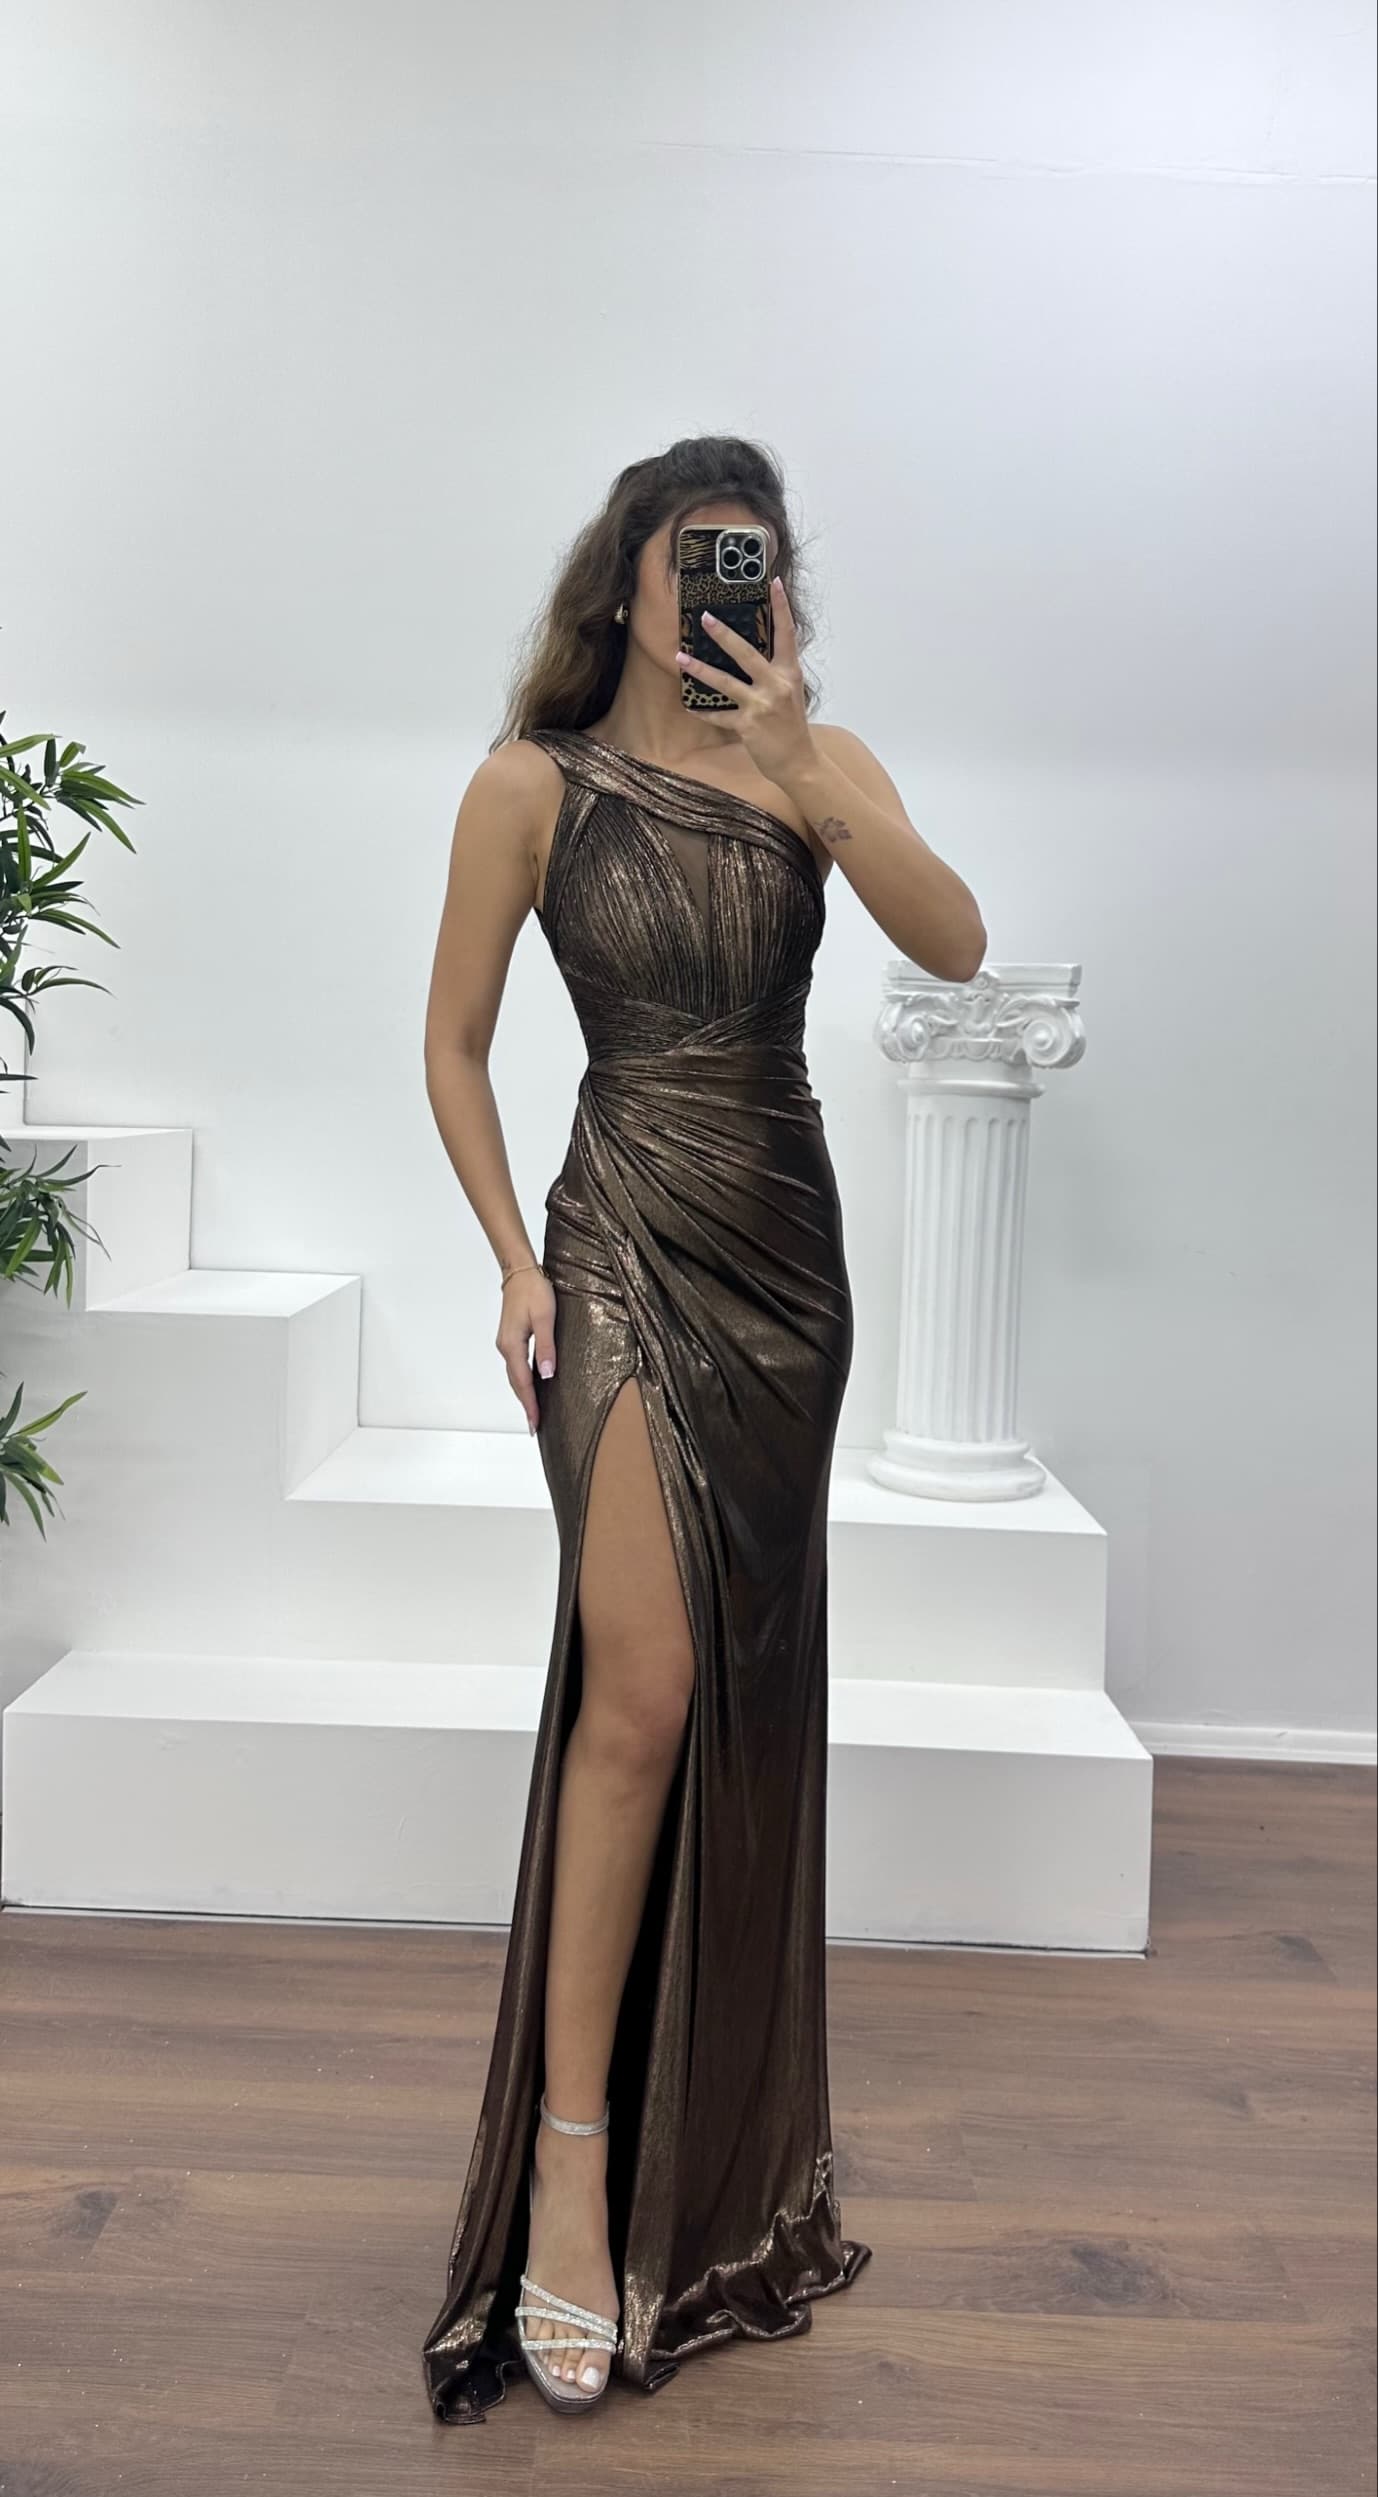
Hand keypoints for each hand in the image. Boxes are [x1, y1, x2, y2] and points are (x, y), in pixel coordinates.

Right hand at [497, 1266, 557, 1432]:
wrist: (519, 1271)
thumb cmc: (534, 1290)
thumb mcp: (545, 1318)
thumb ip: (546, 1347)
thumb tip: (546, 1374)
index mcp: (513, 1345)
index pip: (522, 1382)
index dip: (530, 1404)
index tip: (535, 1423)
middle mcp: (506, 1347)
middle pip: (515, 1383)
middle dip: (525, 1405)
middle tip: (535, 1426)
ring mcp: (506, 1343)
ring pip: (515, 1376)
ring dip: (524, 1394)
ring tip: (533, 1411)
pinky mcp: (510, 1338)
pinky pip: (516, 1366)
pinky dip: (522, 1380)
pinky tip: (531, 1385)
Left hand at [675, 576, 815, 793]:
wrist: (799, 761)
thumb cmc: (791, 725)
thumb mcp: (790, 692)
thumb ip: (774, 672)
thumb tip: (750, 653)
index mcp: (790, 673)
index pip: (787, 633)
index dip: (781, 607)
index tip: (774, 583)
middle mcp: (777, 685)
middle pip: (747, 653)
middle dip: (724, 635)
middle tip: (705, 617)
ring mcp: (762, 705)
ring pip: (726, 682)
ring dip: (700, 669)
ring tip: (681, 658)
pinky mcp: (748, 725)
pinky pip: (719, 716)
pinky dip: (704, 711)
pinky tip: (690, 706)